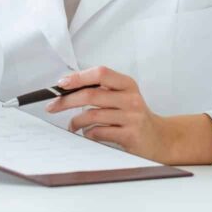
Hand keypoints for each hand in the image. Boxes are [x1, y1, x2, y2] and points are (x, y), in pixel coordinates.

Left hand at [46, 66, 174, 162]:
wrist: (159, 138)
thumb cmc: (134, 115)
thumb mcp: (123, 96)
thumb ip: (102, 90)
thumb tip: (67, 89)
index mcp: (127, 84)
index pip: (101, 73)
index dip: (78, 77)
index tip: (61, 84)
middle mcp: (131, 98)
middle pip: (92, 95)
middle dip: (67, 101)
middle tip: (53, 106)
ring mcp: (132, 117)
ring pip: (92, 116)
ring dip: (76, 121)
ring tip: (72, 125)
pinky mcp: (130, 135)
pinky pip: (99, 132)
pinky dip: (88, 133)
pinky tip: (88, 133)